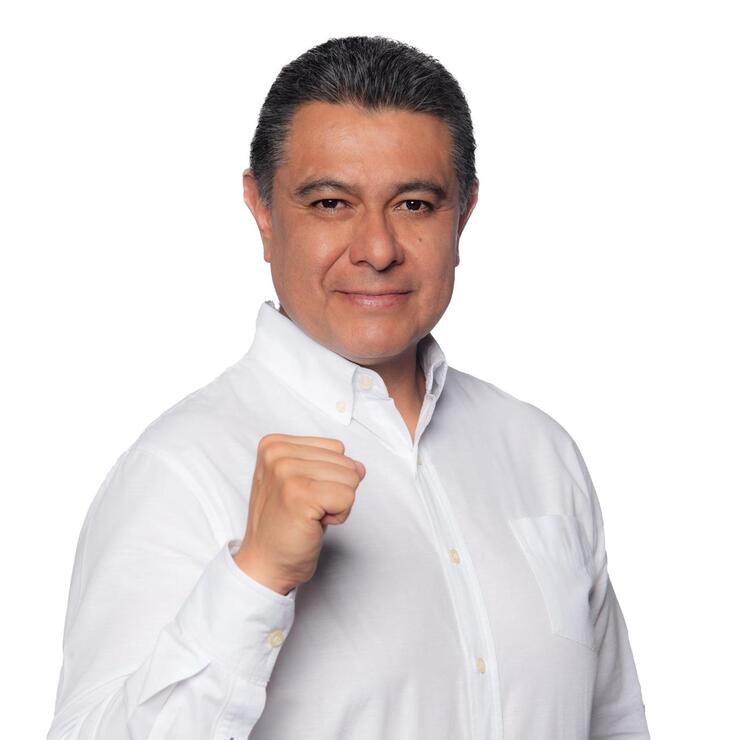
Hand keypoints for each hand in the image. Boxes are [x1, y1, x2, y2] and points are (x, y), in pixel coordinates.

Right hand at [233, 433, 365, 594]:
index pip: (335, 448)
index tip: (303, 495)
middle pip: (345, 462)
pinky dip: (339, 516)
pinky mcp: (299, 494)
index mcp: (275, 445)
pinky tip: (314, 524)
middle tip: (306, 509)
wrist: (265, 564)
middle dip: (335, 489)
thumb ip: (328, 466)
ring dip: (337, 503)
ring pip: (350, 478)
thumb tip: (360, 467)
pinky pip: (348, 497)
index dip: (329, 476)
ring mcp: (286, 472)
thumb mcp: (301, 482)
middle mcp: (277, 453)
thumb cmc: (283, 526)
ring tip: (309, 515)